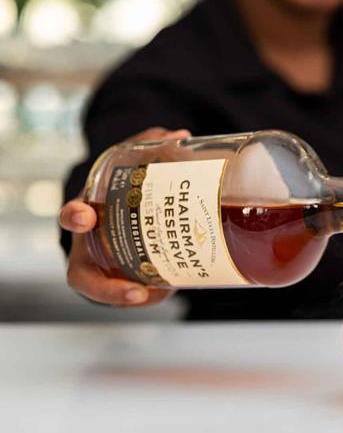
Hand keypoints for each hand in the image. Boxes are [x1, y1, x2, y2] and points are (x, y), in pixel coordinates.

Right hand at [60, 127, 191, 306]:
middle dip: (103, 285)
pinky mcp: (125, 281)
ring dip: (131, 298)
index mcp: (88, 213)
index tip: (85, 216)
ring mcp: (105, 269)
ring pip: (109, 292)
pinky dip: (152, 294)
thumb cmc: (122, 188)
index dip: (75, 217)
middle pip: (82, 274)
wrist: (122, 211)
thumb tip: (180, 134)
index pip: (72, 216)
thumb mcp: (132, 165)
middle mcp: (89, 247)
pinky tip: (171, 289)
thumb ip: (149, 147)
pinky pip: (136, 293)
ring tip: (156, 296)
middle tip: (133, 290)